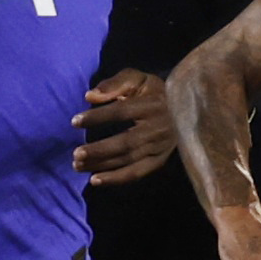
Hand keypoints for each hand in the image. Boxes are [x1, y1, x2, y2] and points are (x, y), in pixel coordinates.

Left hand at [71, 68, 177, 186]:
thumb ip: (114, 84)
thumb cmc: (153, 92)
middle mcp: (158, 128)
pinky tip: (95, 180)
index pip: (121, 112)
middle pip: (126, 142)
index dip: (98, 117)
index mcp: (152, 105)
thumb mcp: (137, 79)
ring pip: (129, 160)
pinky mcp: (159, 161)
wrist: (186, 108)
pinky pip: (137, 173)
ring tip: (78, 166)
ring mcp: (160, 147)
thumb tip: (89, 96)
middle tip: (76, 154)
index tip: (74, 122)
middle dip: (99, 150)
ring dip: (102, 165)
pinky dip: (116, 179)